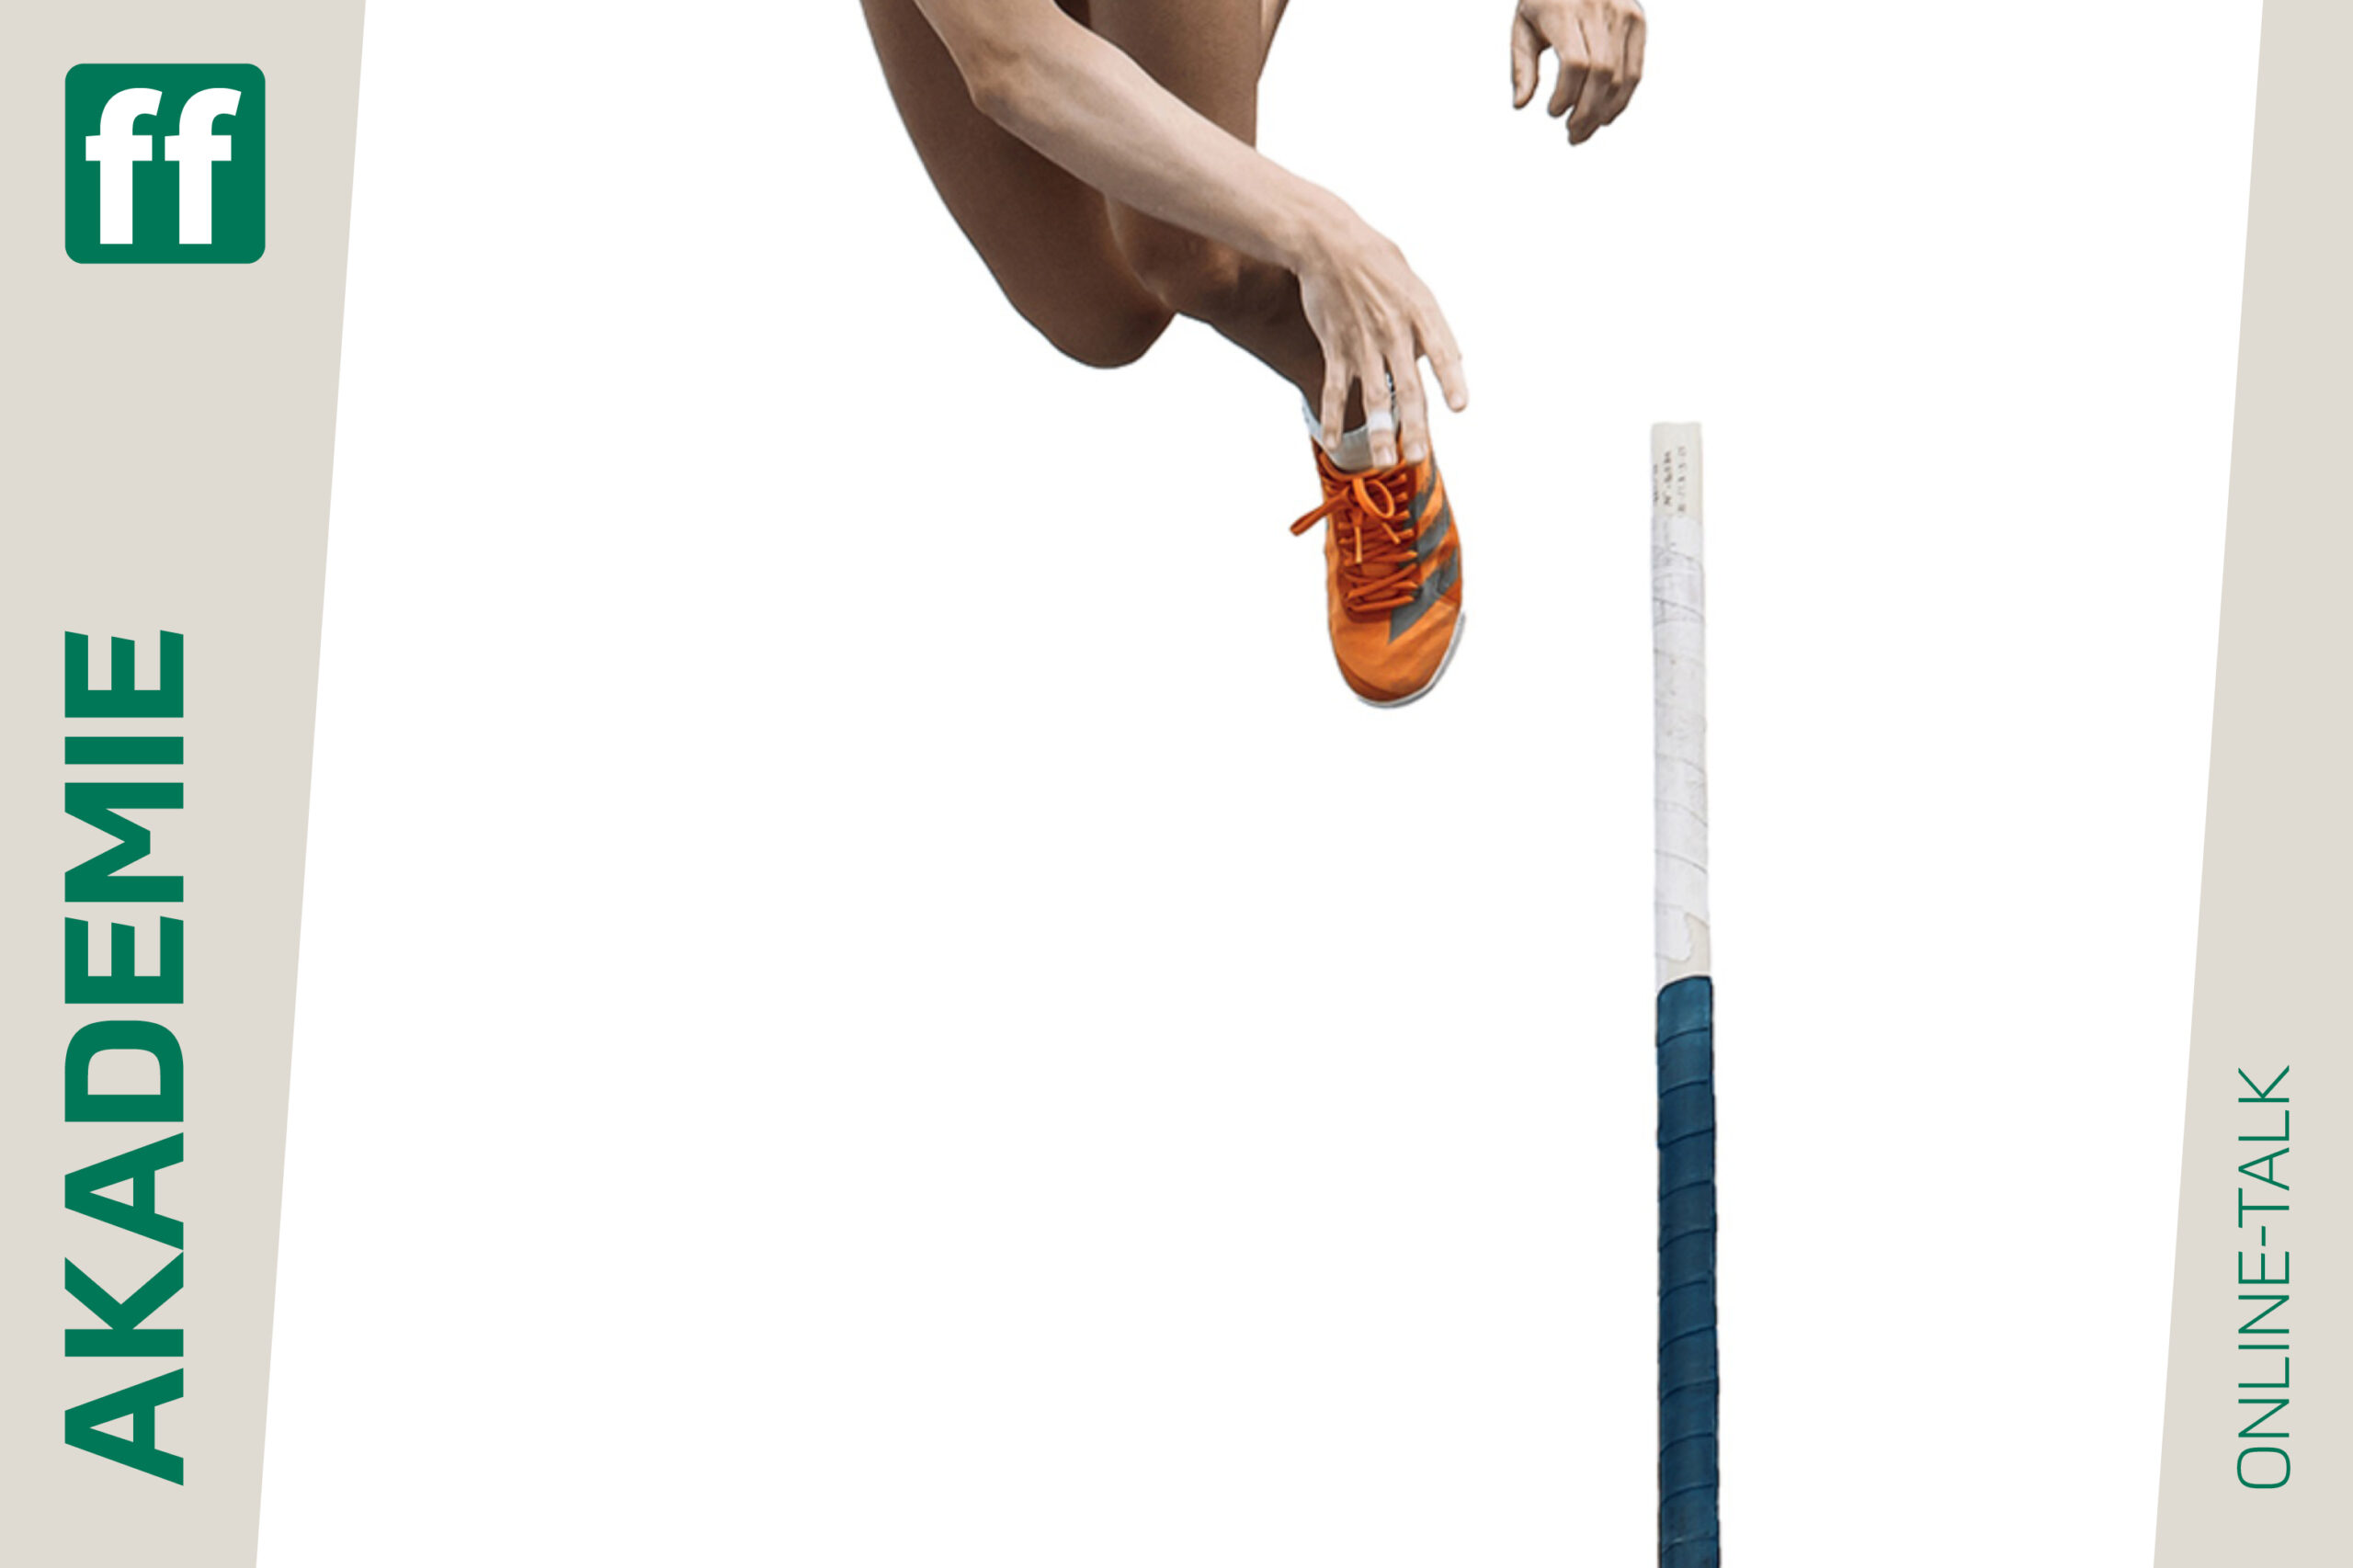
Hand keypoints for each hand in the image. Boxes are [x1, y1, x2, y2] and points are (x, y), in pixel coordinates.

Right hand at [1294, 211, 1467, 468]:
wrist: (1329, 243)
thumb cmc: (1379, 264)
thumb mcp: (1416, 287)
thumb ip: (1433, 327)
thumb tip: (1454, 360)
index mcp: (1420, 313)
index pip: (1441, 351)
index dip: (1451, 379)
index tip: (1460, 406)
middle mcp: (1392, 331)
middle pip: (1405, 386)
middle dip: (1413, 424)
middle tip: (1419, 455)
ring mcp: (1362, 342)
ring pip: (1371, 395)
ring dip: (1379, 431)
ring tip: (1384, 461)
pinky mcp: (1335, 346)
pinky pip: (1335, 388)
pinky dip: (1333, 417)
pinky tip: (1334, 444)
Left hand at [1511, 0, 1645, 144]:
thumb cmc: (1543, 0)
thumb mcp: (1523, 27)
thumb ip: (1521, 65)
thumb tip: (1520, 104)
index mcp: (1566, 9)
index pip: (1575, 62)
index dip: (1566, 94)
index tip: (1553, 111)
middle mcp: (1600, 9)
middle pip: (1601, 73)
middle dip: (1587, 111)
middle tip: (1572, 135)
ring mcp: (1624, 14)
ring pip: (1621, 76)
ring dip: (1604, 111)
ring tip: (1585, 130)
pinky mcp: (1637, 20)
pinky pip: (1635, 70)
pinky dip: (1622, 99)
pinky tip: (1605, 116)